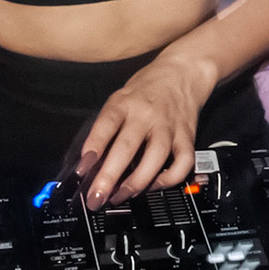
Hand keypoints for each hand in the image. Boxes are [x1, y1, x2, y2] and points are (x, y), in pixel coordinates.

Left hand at [78, 53, 218, 208]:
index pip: (106, 124)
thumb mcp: (120, 97)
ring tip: (120, 197)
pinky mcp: (187, 137)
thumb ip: (108, 126)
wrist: (183, 72)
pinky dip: (168, 180)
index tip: (81, 170)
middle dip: (109, 177)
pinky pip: (182, 164)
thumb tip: (91, 161)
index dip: (92, 148)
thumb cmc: (147, 88)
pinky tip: (154, 186)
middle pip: (127, 147)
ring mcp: (168, 127)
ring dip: (136, 183)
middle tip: (96, 197)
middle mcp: (147, 115)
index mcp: (125, 102)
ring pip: (155, 159)